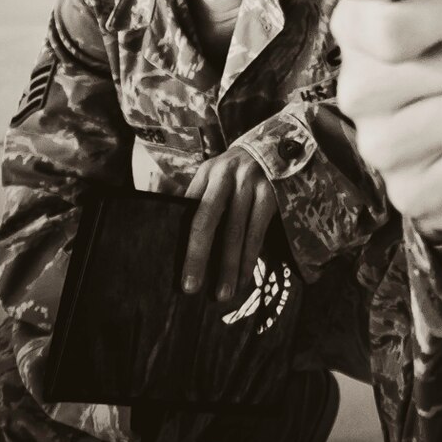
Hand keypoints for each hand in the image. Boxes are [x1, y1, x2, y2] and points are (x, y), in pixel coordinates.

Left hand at [182, 147, 278, 305]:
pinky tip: (244, 278)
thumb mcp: (215, 175)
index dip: (181, 241)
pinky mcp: (271, 193)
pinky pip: (257, 232)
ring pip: (235, 231)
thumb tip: (164, 227)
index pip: (188, 209)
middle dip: (198, 256)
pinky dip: (249, 258)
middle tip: (190, 287)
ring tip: (222, 294)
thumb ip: (194, 196)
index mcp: (207, 172)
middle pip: (207, 219)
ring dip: (228, 266)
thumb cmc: (237, 172)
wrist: (277, 147)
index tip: (172, 269)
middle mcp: (226, 175)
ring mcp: (251, 183)